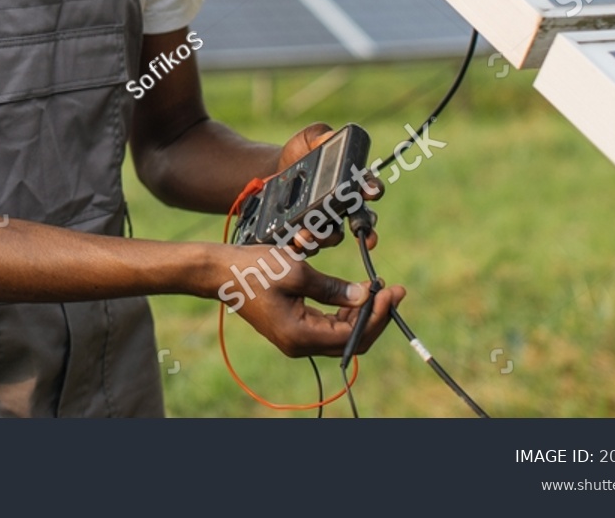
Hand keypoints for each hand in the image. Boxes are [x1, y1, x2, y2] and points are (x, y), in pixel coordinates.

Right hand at [216, 243, 405, 356]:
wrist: (221, 271)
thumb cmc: (254, 268)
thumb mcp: (297, 272)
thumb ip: (333, 288)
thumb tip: (363, 296)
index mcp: (299, 335)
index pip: (352, 334)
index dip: (376, 314)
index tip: (390, 290)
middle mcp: (299, 345)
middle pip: (351, 341)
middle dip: (376, 316)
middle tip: (393, 291)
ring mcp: (296, 340)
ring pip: (342, 336)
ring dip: (363, 315)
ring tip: (378, 290)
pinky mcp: (293, 330)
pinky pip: (328, 328)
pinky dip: (345, 314)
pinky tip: (356, 296)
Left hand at [273, 123, 382, 253]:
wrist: (271, 170)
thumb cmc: (299, 152)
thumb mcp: (310, 138)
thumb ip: (321, 136)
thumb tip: (327, 138)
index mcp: (350, 181)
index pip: (368, 185)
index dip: (373, 189)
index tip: (371, 191)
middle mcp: (343, 206)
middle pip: (361, 222)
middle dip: (366, 231)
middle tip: (367, 238)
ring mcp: (325, 222)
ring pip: (333, 236)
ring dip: (324, 238)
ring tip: (308, 234)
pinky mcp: (305, 232)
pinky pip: (308, 245)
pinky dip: (302, 245)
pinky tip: (293, 241)